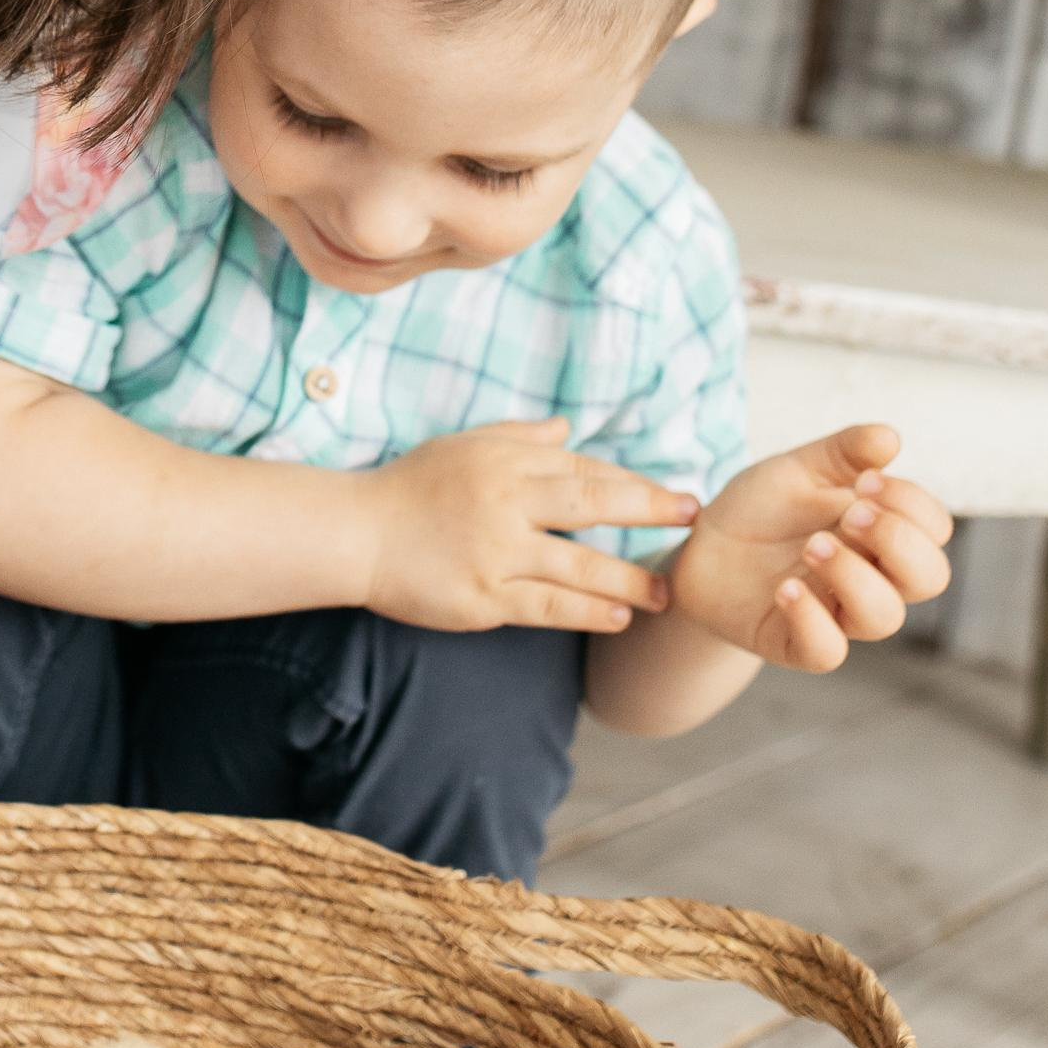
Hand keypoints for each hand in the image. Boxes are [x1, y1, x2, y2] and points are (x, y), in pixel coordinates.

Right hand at [360, 417, 696, 634]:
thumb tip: (568, 429)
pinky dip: (586, 612)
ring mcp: (494, 553)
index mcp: (505, 462)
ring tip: (663, 594)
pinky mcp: (482, 598)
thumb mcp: (464, 445)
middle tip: (691, 521)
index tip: (674, 498)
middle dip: (648, 511)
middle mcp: (505, 503)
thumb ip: (519, 436)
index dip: (633, 485)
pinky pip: (546, 607)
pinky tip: (616, 618)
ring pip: (578, 566)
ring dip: (628, 580)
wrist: (356, 533)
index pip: (583, 471)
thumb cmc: (410, 486)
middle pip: (591, 505)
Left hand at [670, 422, 952, 670]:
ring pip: (883, 617)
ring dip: (854, 576)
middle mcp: (872, 577)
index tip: (865, 480)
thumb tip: (890, 438)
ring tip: (812, 545)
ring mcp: (837, 614)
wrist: (702, 547)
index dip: (912, 504)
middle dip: (897, 540)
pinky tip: (785, 588)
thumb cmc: (764, 510)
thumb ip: (844, 452)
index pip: (934, 529)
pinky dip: (812, 620)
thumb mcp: (800, 469)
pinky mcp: (796, 643)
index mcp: (881, 534)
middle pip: (928, 577)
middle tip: (850, 514)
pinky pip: (826, 651)